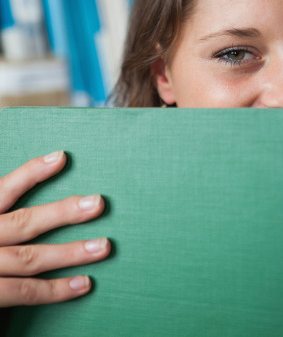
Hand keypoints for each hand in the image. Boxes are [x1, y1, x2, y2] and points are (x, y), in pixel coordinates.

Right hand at [0, 151, 109, 306]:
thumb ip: (1, 200)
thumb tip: (15, 188)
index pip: (3, 189)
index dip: (32, 172)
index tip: (62, 157)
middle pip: (24, 223)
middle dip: (63, 213)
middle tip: (97, 203)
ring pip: (30, 259)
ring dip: (70, 253)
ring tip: (103, 246)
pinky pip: (23, 293)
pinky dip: (55, 291)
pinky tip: (83, 283)